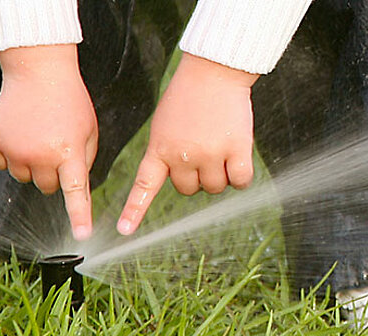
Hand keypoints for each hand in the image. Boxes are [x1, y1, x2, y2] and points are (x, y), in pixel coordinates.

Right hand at [0, 44, 98, 240]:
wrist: (38, 71)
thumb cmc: (70, 102)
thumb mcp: (88, 130)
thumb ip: (84, 161)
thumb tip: (76, 189)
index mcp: (69, 152)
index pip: (76, 192)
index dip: (79, 216)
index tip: (82, 236)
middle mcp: (40, 155)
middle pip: (47, 188)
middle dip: (53, 175)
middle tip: (56, 148)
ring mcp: (15, 149)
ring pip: (23, 178)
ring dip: (31, 165)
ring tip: (38, 136)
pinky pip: (2, 163)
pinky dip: (9, 153)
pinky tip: (18, 132)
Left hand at [116, 53, 258, 235]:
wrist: (213, 73)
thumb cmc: (188, 98)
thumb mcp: (165, 124)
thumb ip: (168, 153)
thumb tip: (190, 185)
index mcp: (159, 148)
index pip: (145, 186)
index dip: (135, 211)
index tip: (125, 231)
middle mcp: (183, 155)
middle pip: (190, 189)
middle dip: (197, 176)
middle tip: (202, 150)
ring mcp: (210, 154)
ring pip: (215, 187)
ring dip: (220, 174)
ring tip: (219, 146)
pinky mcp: (236, 149)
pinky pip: (240, 181)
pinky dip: (241, 176)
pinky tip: (238, 156)